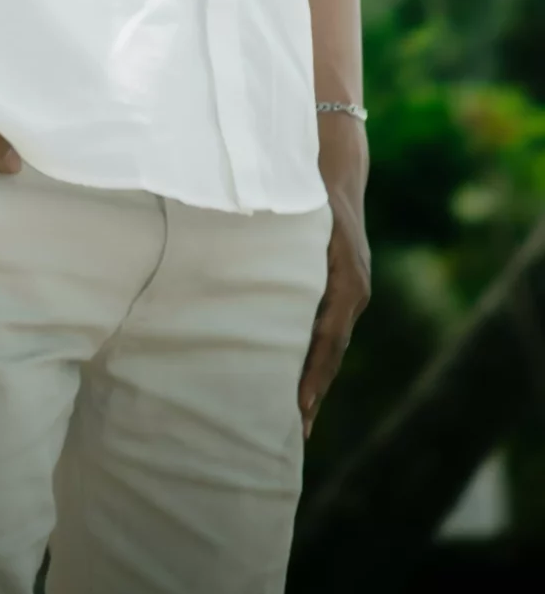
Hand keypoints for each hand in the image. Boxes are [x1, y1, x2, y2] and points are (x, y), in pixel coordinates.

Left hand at [300, 111, 370, 435]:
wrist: (336, 165)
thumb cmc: (306, 186)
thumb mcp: (297, 214)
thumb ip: (281, 243)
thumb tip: (238, 264)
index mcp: (345, 279)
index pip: (328, 338)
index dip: (313, 372)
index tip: (299, 403)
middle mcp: (353, 290)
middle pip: (332, 351)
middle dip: (315, 389)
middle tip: (297, 428)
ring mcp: (351, 290)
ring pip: (332, 344)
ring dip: (316, 378)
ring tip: (299, 418)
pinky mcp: (343, 288)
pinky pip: (331, 329)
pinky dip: (318, 356)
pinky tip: (303, 377)